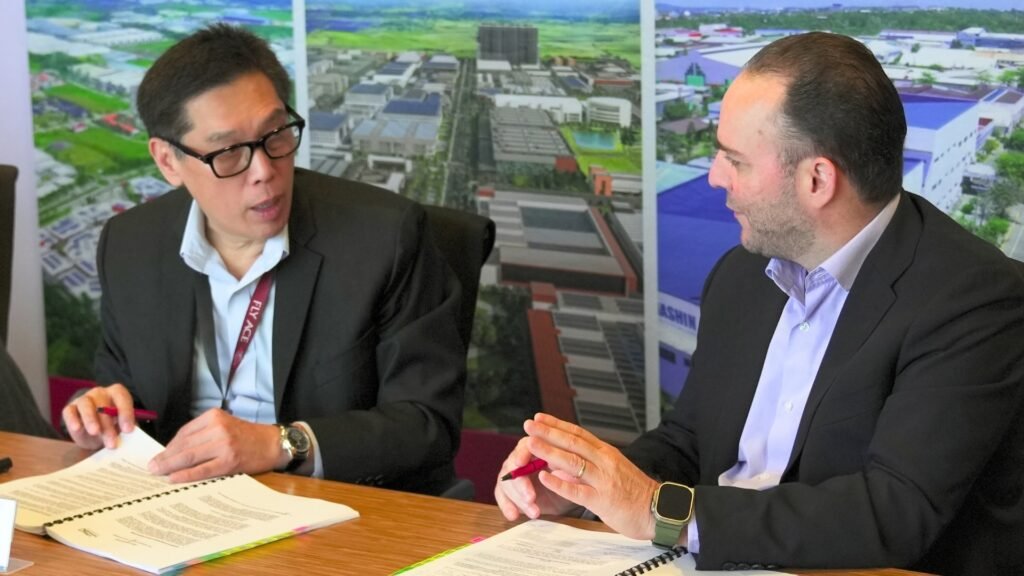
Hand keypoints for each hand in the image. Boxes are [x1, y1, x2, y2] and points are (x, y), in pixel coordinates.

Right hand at [62, 383, 136, 449]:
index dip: (125, 413)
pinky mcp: (70, 408)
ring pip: (86, 405)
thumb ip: (126, 428)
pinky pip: (69, 411)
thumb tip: (131, 435)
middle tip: (111, 442)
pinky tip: (77, 428)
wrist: (94, 433)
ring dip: (91, 420)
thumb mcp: (122, 427)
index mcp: (117, 394)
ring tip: (94, 432)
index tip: (128, 430)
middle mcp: (100, 393)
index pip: (122, 398)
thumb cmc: (113, 426)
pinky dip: (72, 419)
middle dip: (108, 424)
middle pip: (103, 405)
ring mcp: (84, 399)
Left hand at [147, 409, 283, 482]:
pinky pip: (202, 469)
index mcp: (214, 416)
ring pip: (189, 456)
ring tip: (157, 473)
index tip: (159, 455)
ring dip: (170, 466)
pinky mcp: (229, 461)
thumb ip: (203, 433)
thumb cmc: (248, 436)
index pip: (184, 432)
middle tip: (151, 466)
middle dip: (165, 457)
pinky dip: (186, 475)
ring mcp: (224, 444)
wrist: (273, 444)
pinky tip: (174, 478)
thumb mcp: (225, 424)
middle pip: (184, 444)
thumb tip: (175, 451)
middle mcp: (218, 428)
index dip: (169, 446)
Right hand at [495, 434, 579, 520]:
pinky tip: (514, 515)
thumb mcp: (573, 474)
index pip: (525, 447)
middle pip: (511, 466)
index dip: (521, 454)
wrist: (568, 496)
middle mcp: (520, 458)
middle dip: (521, 484)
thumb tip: (560, 466)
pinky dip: (507, 506)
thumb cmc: (570, 478)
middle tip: (531, 498)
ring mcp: (513, 475)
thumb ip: (567, 469)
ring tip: (535, 512)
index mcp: (536, 448)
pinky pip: (502, 497)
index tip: (522, 463)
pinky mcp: (509, 491)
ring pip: (507, 484)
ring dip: (519, 499)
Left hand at [508, 413, 659, 539]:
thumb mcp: (615, 470)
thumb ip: (594, 463)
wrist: (660, 510)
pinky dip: (559, 483)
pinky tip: (544, 478)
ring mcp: (604, 480)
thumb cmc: (636, 493)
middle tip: (529, 424)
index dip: (557, 424)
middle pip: (573, 443)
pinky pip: (577, 490)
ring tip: (531, 445)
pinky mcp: (603, 500)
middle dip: (548, 433)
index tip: (539, 417)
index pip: (578, 433)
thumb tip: (569, 459)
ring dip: (550, 452)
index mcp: (607, 453)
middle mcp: (605, 462)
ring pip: (573, 462)